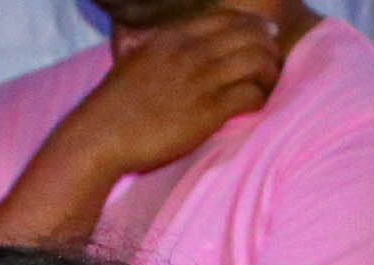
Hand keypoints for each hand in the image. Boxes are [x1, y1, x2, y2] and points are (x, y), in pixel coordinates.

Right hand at [68, 8, 282, 178]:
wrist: (100, 136)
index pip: (228, 18)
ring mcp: (201, 81)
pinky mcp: (207, 112)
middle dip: (268, 47)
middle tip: (273, 61)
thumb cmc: (112, 104)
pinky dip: (259, 97)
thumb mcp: (131, 59)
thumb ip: (149, 44)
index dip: (253, 25)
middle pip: (250, 36)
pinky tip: (255, 104)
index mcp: (175, 37)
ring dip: (269, 72)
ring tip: (268, 83)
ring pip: (257, 61)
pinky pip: (250, 95)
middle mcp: (191, 53)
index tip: (264, 35)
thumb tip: (143, 38)